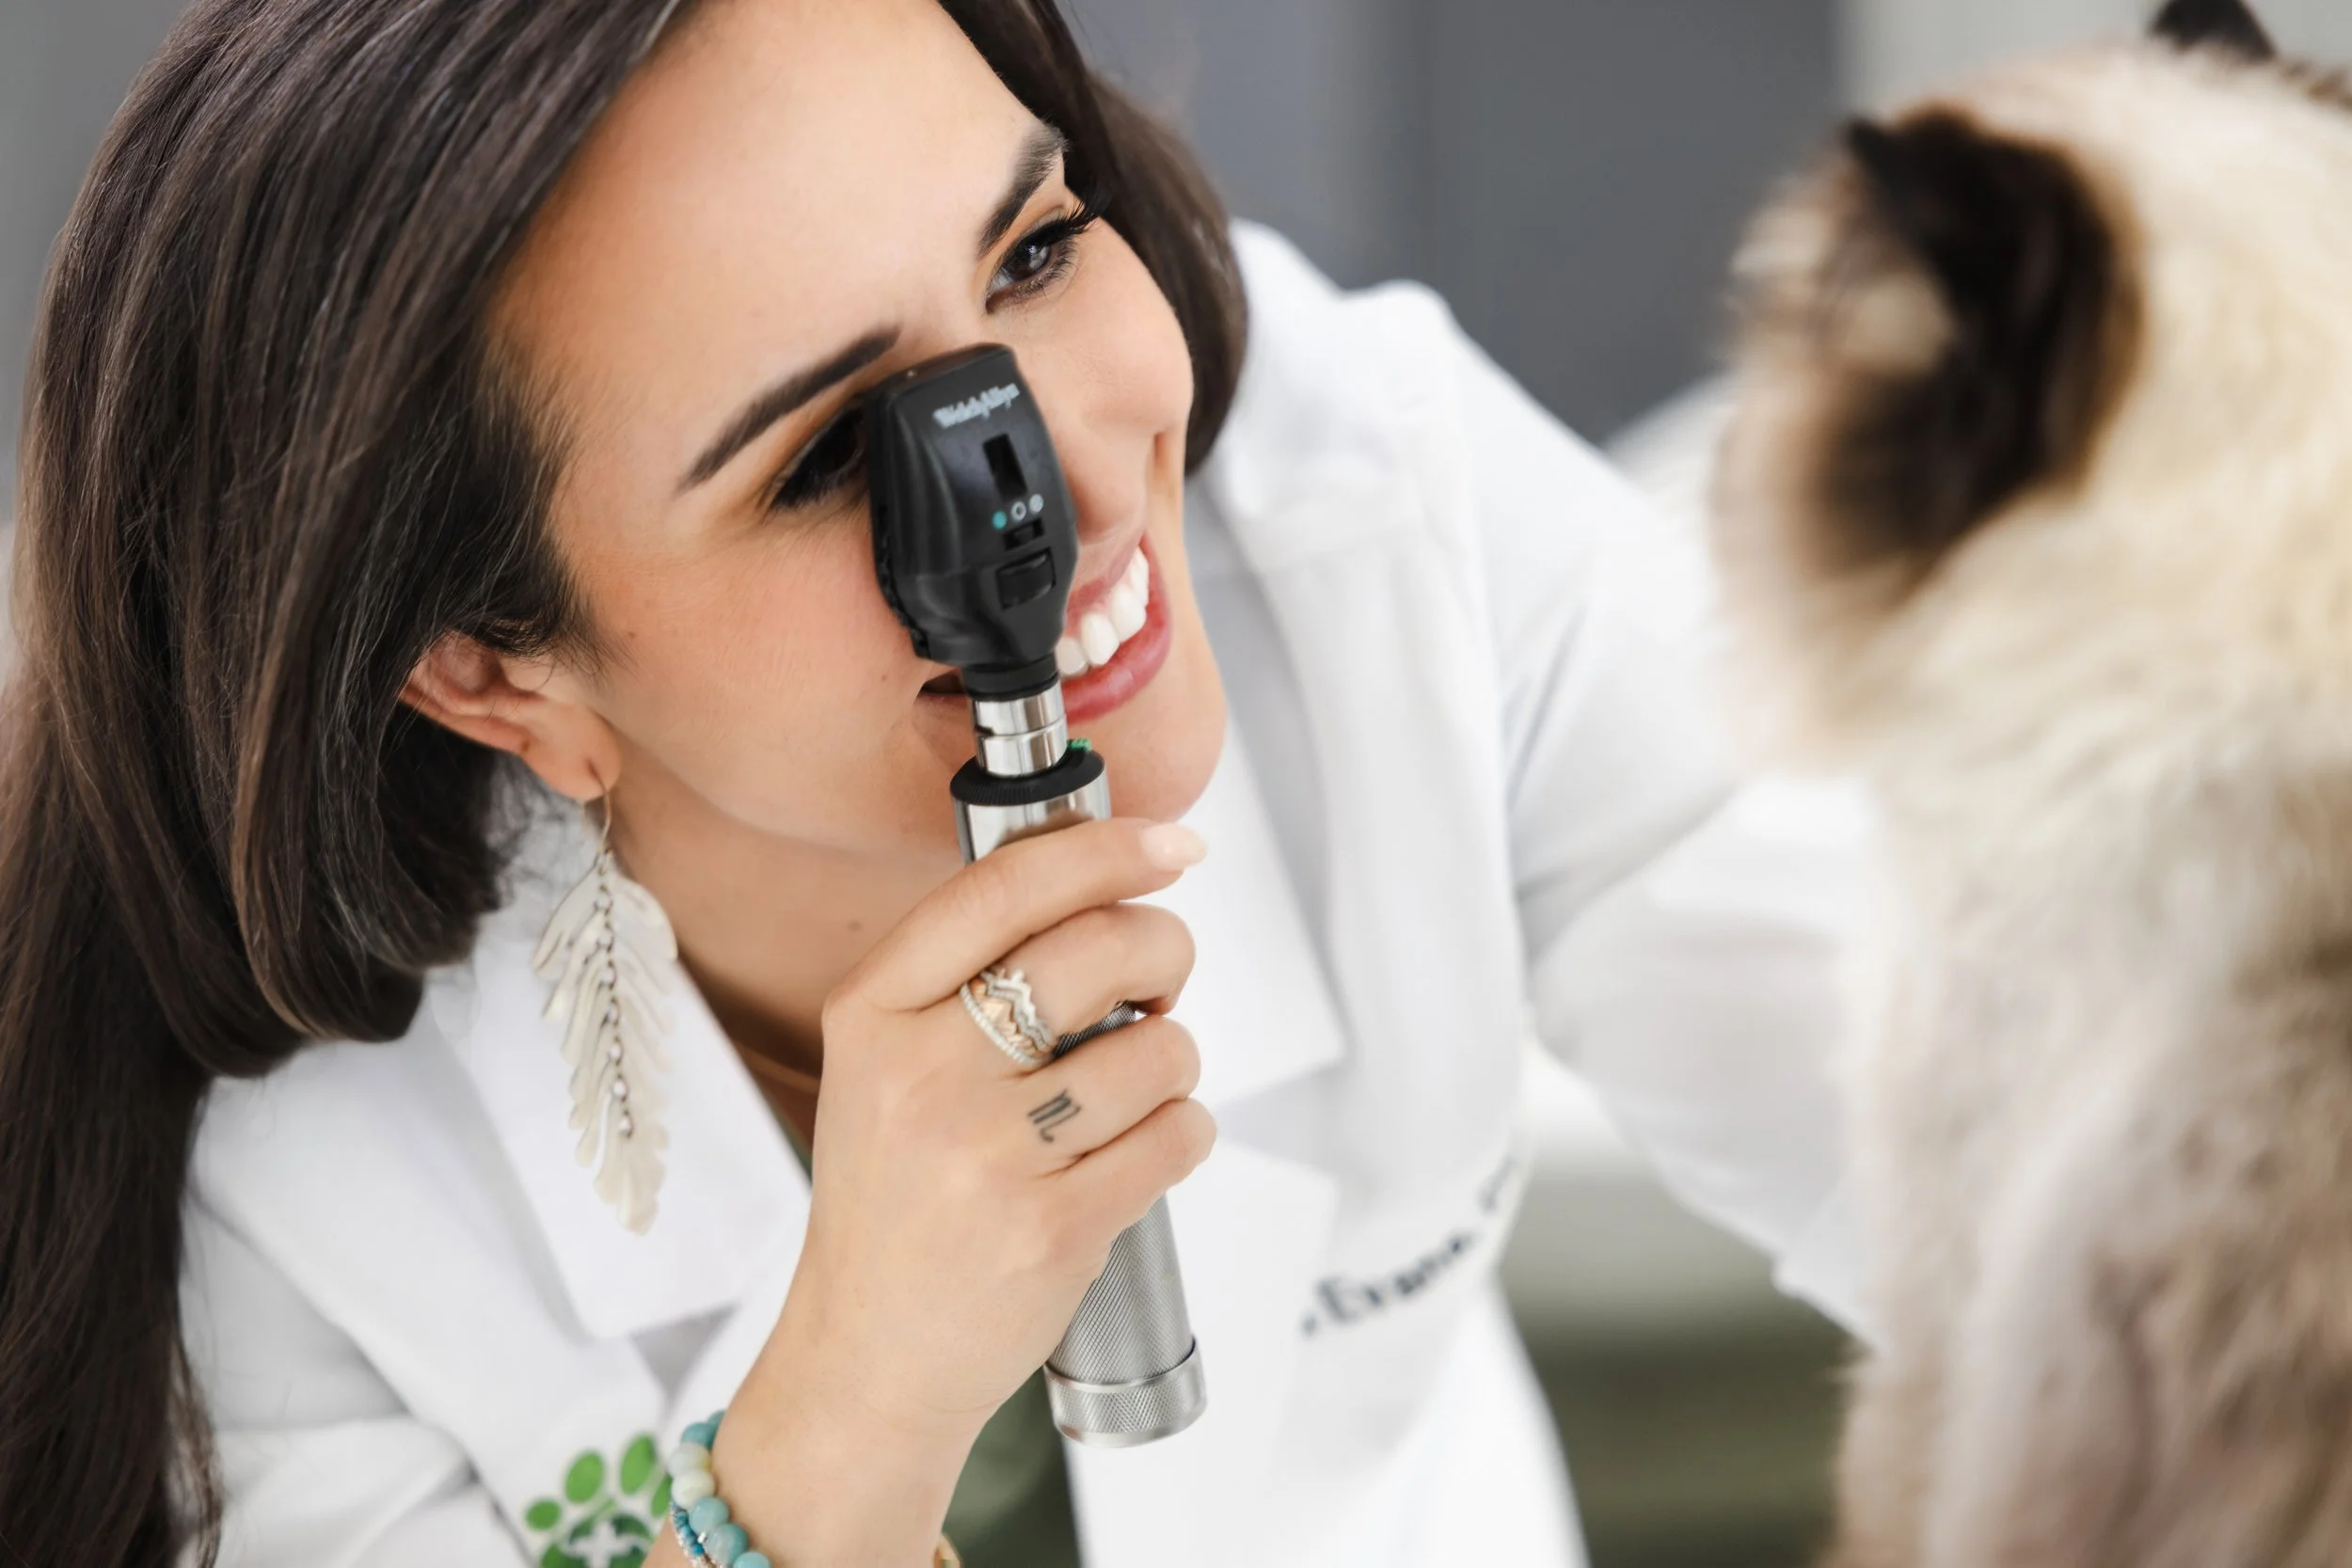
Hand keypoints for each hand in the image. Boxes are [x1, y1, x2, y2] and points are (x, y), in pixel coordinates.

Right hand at [709, 818, 1214, 1561]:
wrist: (868, 1355)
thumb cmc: (898, 1196)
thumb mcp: (886, 1063)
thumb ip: (971, 971)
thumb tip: (1113, 877)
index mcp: (872, 1012)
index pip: (1005, 888)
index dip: (1107, 849)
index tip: (1171, 843)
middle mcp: (920, 1074)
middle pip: (1099, 950)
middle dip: (1163, 951)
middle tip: (1158, 983)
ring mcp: (984, 1155)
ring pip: (1157, 1048)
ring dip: (1173, 1061)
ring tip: (1128, 1094)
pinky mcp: (1049, 1227)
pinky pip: (1176, 1135)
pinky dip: (1182, 1133)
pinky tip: (1136, 1152)